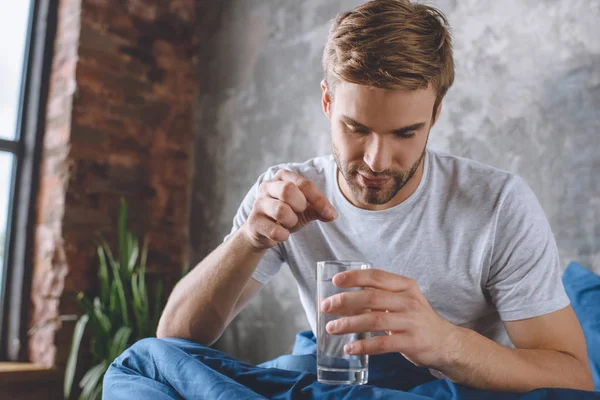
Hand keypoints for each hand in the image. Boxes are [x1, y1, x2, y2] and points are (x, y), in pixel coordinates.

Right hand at [242, 169, 337, 249]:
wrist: (263, 232)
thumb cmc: (286, 215)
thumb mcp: (305, 209)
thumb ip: (319, 208)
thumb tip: (333, 215)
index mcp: (283, 177)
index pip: (304, 184)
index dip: (319, 200)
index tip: (330, 213)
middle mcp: (267, 186)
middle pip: (288, 190)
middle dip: (300, 206)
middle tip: (301, 213)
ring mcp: (258, 203)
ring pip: (280, 210)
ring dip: (292, 221)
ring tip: (290, 223)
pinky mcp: (253, 221)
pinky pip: (274, 230)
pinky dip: (284, 235)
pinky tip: (282, 234)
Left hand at [320, 269, 461, 369]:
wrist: (446, 342)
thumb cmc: (415, 319)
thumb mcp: (400, 302)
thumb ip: (374, 299)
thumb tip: (336, 301)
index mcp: (405, 286)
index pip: (376, 276)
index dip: (355, 277)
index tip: (335, 280)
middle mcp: (408, 301)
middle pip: (372, 297)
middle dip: (345, 300)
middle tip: (325, 306)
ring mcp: (411, 321)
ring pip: (374, 319)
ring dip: (349, 323)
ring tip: (331, 328)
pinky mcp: (411, 342)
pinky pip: (383, 343)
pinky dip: (364, 346)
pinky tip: (350, 348)